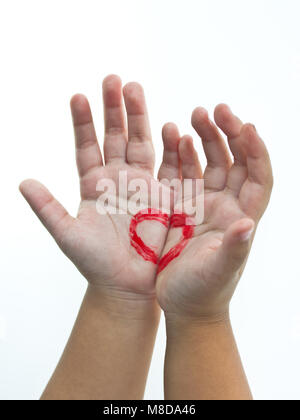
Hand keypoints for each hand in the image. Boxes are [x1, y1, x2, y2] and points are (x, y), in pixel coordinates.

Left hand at [20, 75, 168, 300]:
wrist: (127, 284)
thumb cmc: (96, 263)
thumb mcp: (67, 235)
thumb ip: (47, 208)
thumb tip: (22, 182)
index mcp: (92, 185)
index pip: (86, 146)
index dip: (82, 122)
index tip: (77, 96)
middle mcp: (117, 179)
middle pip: (114, 136)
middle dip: (113, 108)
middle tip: (113, 79)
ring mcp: (141, 184)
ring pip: (140, 143)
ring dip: (139, 117)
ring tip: (135, 89)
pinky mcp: (164, 195)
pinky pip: (167, 166)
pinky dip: (169, 147)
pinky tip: (169, 127)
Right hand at [156, 104, 272, 318]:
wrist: (182, 303)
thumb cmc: (204, 292)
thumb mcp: (218, 272)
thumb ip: (234, 249)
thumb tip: (247, 225)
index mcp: (241, 217)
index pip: (259, 177)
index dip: (257, 152)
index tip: (247, 127)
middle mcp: (226, 205)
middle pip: (235, 161)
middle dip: (229, 134)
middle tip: (216, 109)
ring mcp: (204, 203)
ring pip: (210, 161)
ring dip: (205, 137)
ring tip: (195, 115)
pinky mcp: (182, 206)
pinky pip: (184, 172)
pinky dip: (181, 153)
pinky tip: (175, 136)